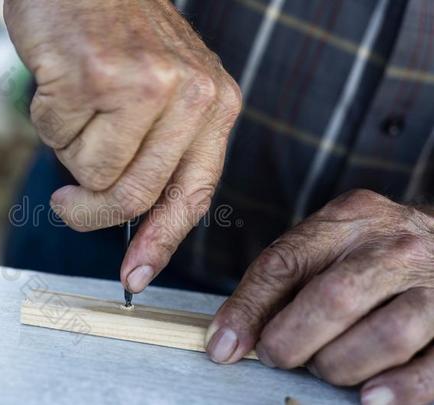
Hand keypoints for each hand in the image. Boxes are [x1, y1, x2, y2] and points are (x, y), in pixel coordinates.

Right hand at [4, 0, 240, 292]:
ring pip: (90, 171)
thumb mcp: (168, 90)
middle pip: (134, 195)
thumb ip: (159, 152)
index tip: (133, 275)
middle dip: (90, 212)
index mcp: (215, 105)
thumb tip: (129, 221)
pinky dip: (47, 120)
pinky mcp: (95, 75)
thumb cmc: (121, 34)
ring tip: (74, 106)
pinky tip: (60, 82)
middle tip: (65, 204)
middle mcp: (191, 96)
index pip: (193, 195)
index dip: (161, 242)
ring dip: (68, 150)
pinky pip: (57, 137)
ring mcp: (144, 85)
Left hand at [206, 190, 433, 404]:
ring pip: (387, 334)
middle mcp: (396, 247)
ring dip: (342, 365)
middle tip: (279, 357)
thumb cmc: (368, 252)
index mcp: (349, 220)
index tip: (225, 346)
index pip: (286, 262)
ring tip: (326, 368)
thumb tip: (224, 343)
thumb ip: (276, 284)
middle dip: (294, 340)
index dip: (249, 309)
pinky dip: (401, 389)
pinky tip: (371, 397)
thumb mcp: (323, 245)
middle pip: (335, 298)